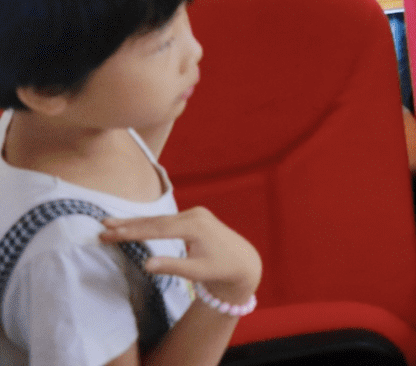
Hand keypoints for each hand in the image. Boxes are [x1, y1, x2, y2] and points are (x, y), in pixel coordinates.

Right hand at [101, 207, 260, 305]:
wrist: (242, 261)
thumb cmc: (220, 269)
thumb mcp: (197, 272)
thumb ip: (172, 266)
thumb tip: (146, 264)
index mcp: (195, 226)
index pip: (157, 229)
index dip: (131, 232)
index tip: (109, 234)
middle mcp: (195, 215)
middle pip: (155, 221)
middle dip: (127, 225)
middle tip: (101, 227)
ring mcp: (195, 214)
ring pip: (159, 219)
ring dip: (135, 222)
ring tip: (110, 223)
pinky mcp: (194, 217)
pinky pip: (166, 220)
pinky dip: (148, 223)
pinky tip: (131, 224)